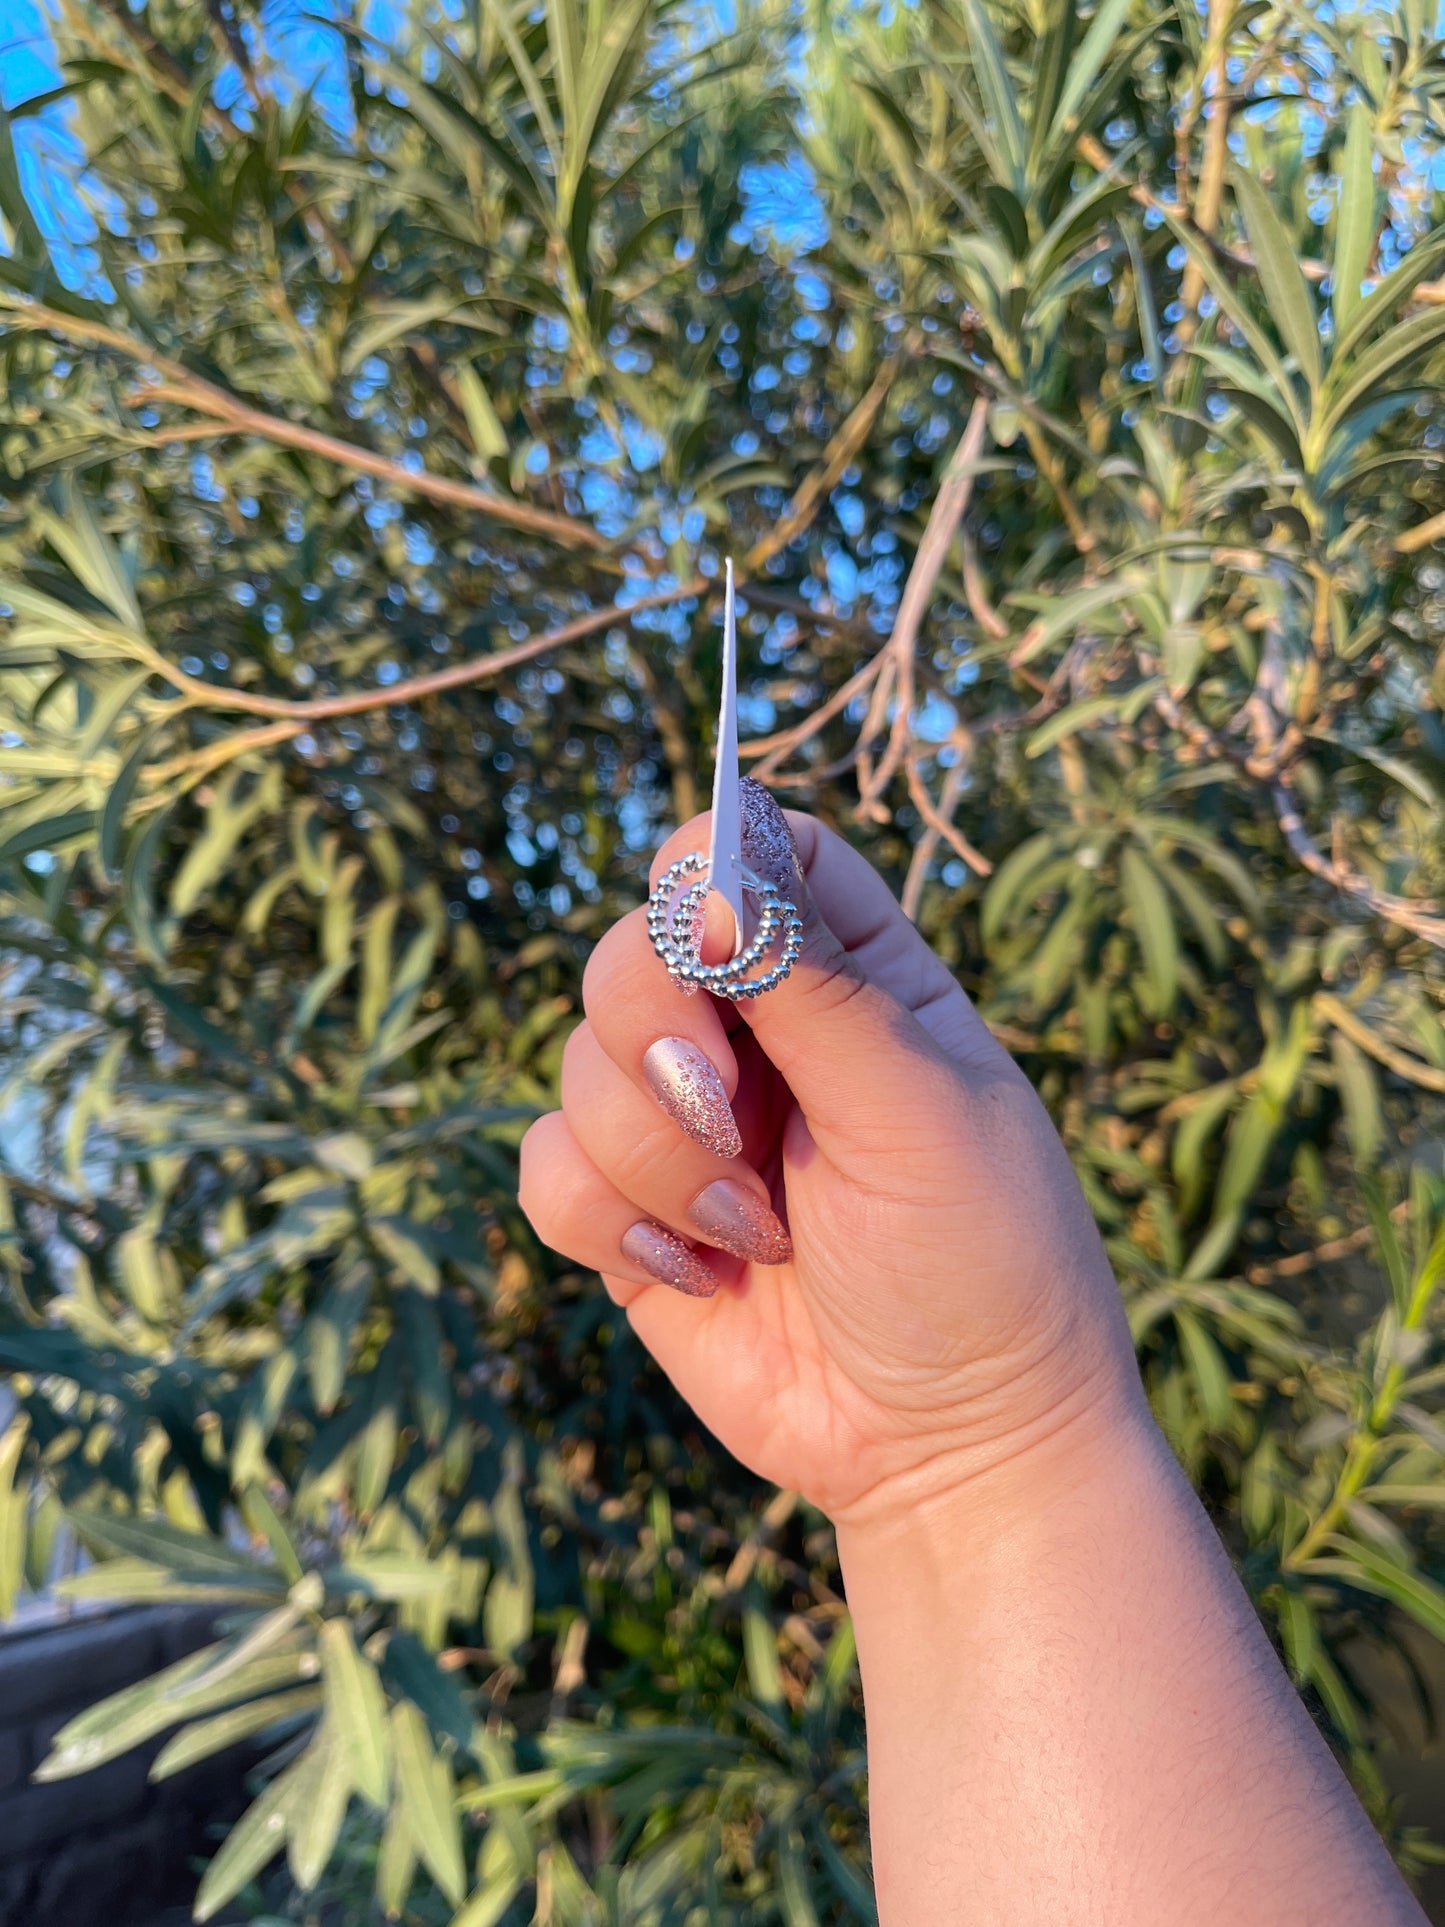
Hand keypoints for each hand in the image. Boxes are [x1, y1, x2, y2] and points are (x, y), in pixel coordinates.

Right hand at [519, 780, 1144, 1527]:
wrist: (948, 1450)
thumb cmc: (980, 1267)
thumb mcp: (919, 1113)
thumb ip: (816, 989)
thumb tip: (710, 876)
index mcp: (854, 977)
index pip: (753, 851)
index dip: (710, 871)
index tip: (715, 941)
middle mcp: (759, 1035)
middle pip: (631, 947)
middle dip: (658, 1035)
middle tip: (729, 1116)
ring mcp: (687, 1124)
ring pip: (575, 1064)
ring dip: (656, 1157)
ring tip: (759, 1232)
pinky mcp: (628, 1215)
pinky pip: (544, 1167)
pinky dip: (607, 1220)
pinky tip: (699, 1273)